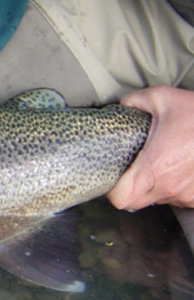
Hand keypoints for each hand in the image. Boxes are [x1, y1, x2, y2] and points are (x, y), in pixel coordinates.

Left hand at [107, 86, 193, 209]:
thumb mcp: (162, 98)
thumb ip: (133, 101)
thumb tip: (120, 106)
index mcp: (155, 168)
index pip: (122, 198)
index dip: (113, 190)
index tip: (115, 177)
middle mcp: (171, 187)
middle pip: (137, 202)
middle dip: (131, 188)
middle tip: (135, 168)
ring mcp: (188, 194)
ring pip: (160, 199)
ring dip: (156, 185)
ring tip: (164, 162)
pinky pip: (180, 197)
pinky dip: (176, 186)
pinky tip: (180, 167)